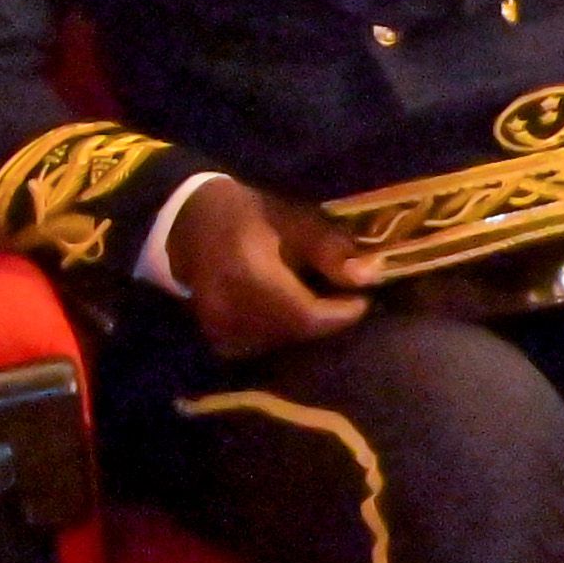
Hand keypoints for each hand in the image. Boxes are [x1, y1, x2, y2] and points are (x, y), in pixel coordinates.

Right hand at [166, 174, 373, 354]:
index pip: (303, 314)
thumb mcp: (294, 220)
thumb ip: (330, 251)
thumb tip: (371, 278)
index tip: (364, 301)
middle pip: (294, 331)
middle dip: (327, 319)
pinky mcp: (218, 339)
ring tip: (323, 302)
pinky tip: (292, 311)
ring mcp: (219, 329)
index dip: (339, 313)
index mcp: (247, 275)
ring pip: (280, 341)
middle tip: (347, 300)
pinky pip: (263, 345)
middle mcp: (228, 309)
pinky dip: (284, 332)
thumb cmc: (249, 216)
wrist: (192, 226)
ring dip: (307, 327)